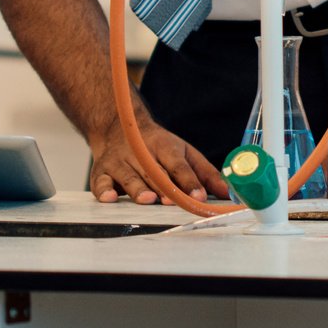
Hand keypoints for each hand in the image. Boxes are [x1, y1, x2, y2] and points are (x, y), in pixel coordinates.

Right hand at [88, 117, 227, 204]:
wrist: (120, 127)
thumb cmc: (158, 147)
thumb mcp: (185, 153)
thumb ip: (205, 174)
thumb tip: (226, 193)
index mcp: (165, 147)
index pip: (179, 164)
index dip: (189, 181)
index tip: (199, 196)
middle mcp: (142, 153)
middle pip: (154, 172)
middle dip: (164, 187)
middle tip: (173, 200)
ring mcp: (120, 162)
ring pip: (130, 177)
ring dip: (138, 189)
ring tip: (148, 200)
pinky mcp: (100, 172)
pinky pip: (100, 183)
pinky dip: (103, 191)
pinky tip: (109, 198)